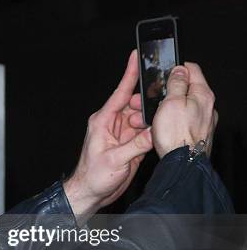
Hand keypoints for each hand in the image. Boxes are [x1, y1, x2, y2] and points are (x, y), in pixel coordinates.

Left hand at [64, 50, 151, 221]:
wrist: (91, 193)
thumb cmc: (93, 176)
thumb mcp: (115, 159)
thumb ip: (136, 145)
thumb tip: (154, 132)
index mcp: (103, 121)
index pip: (119, 93)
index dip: (129, 74)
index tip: (136, 56)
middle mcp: (113, 124)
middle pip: (135, 105)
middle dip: (147, 105)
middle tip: (158, 110)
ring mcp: (123, 134)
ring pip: (142, 119)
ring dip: (151, 121)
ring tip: (157, 127)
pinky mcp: (131, 145)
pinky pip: (145, 132)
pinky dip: (152, 132)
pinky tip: (157, 134)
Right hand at [151, 63, 217, 157]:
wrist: (184, 163)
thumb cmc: (177, 135)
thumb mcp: (171, 102)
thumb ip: (176, 83)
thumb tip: (179, 70)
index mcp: (202, 94)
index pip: (192, 70)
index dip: (176, 68)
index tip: (164, 72)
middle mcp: (206, 107)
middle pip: (185, 90)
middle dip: (166, 93)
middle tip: (152, 99)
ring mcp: (203, 121)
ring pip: (182, 108)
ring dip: (165, 109)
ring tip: (151, 117)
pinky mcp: (198, 134)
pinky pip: (182, 122)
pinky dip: (171, 122)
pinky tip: (160, 129)